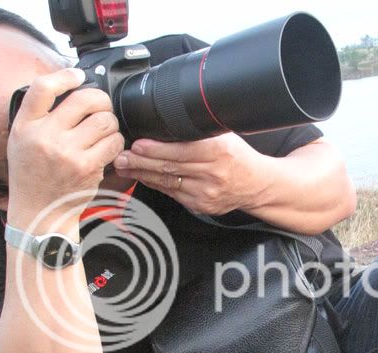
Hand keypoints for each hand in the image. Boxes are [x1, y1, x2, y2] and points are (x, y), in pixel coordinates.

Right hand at [6, 68, 124, 229]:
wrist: (40, 211)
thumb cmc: (32, 174)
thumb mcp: (21, 140)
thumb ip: (38, 115)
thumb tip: (69, 88)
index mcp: (25, 126)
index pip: (43, 88)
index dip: (65, 75)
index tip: (78, 75)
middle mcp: (45, 136)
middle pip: (85, 99)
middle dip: (100, 100)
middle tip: (101, 107)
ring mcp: (68, 153)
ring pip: (105, 121)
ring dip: (110, 123)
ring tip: (103, 131)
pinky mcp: (88, 167)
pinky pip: (114, 143)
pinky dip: (116, 142)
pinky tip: (107, 147)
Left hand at [113, 133, 270, 215]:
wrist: (256, 185)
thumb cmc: (239, 157)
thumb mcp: (224, 136)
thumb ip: (199, 131)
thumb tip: (166, 122)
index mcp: (220, 151)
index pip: (182, 151)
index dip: (157, 149)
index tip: (137, 145)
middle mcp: (213, 174)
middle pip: (170, 168)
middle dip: (141, 163)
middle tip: (120, 157)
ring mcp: (207, 193)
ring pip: (167, 183)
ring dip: (142, 175)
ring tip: (124, 167)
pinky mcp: (201, 206)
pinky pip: (172, 194)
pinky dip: (155, 185)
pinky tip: (142, 178)